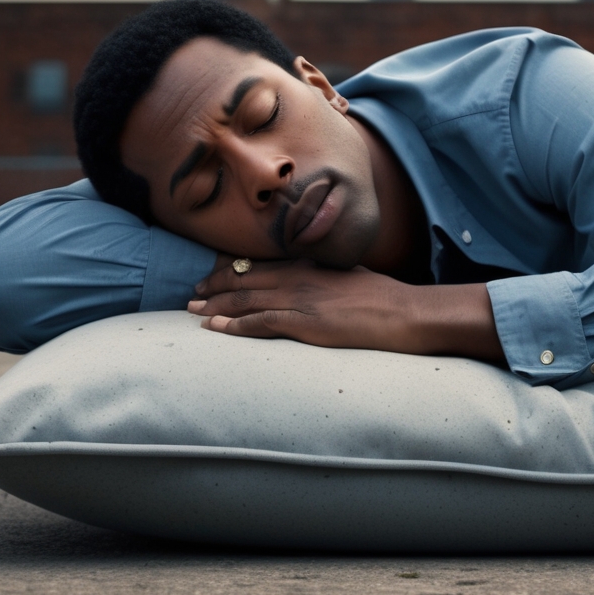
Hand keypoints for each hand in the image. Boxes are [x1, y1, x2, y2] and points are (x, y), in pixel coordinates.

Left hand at [187, 260, 503, 361]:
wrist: (401, 313)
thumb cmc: (381, 297)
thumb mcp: (349, 276)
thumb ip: (325, 276)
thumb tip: (315, 277)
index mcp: (310, 266)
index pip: (262, 266)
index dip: (233, 271)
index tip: (213, 276)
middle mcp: (300, 278)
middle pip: (247, 280)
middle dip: (216, 288)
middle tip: (192, 294)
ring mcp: (301, 300)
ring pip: (247, 301)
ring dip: (217, 306)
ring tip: (193, 312)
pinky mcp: (304, 323)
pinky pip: (261, 323)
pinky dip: (235, 325)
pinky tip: (215, 329)